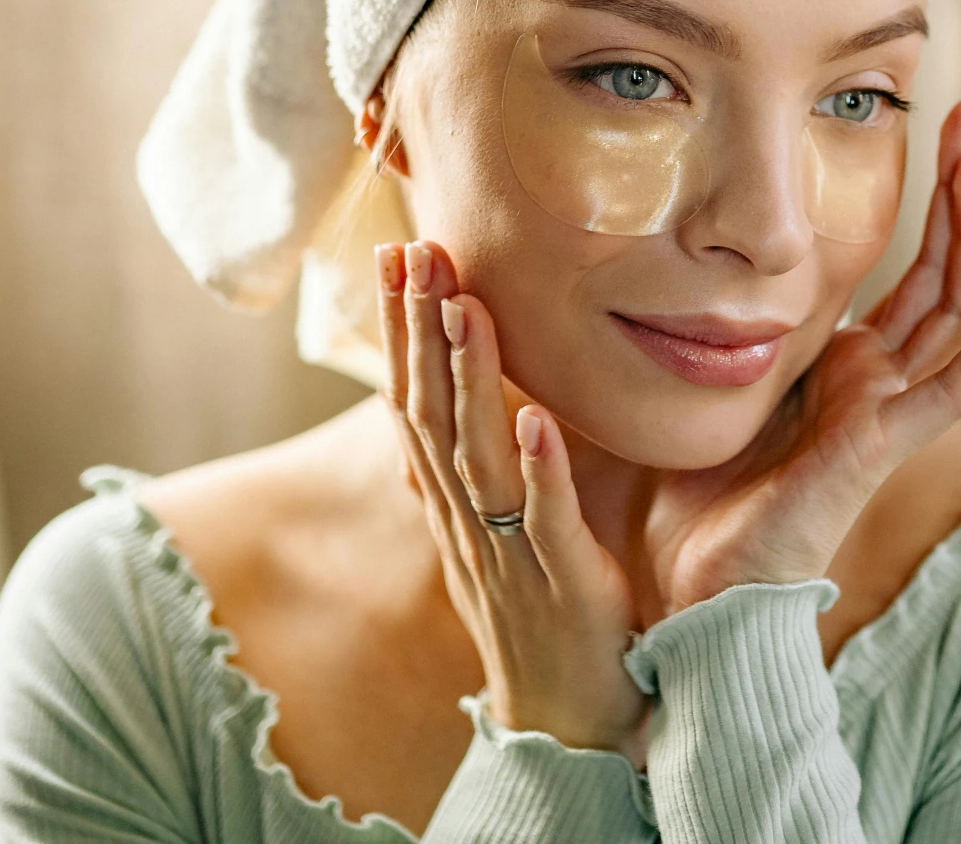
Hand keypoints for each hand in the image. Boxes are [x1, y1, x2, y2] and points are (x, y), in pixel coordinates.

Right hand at [378, 240, 645, 754]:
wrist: (566, 714)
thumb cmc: (538, 606)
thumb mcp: (492, 521)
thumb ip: (473, 457)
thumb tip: (448, 388)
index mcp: (450, 500)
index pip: (411, 399)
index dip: (399, 327)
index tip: (394, 253)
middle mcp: (464, 519)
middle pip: (429, 413)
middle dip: (419, 329)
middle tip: (416, 247)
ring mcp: (507, 551)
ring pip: (477, 456)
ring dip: (470, 378)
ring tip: (469, 305)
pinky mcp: (563, 581)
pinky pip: (545, 520)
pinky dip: (539, 468)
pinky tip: (539, 417)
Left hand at [643, 98, 960, 611]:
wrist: (694, 587)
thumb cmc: (696, 499)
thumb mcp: (717, 380)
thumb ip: (732, 326)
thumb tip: (699, 254)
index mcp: (847, 366)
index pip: (913, 271)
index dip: (938, 205)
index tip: (954, 139)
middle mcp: (880, 382)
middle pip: (946, 271)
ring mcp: (890, 411)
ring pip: (958, 307)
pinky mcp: (885, 443)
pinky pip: (960, 384)